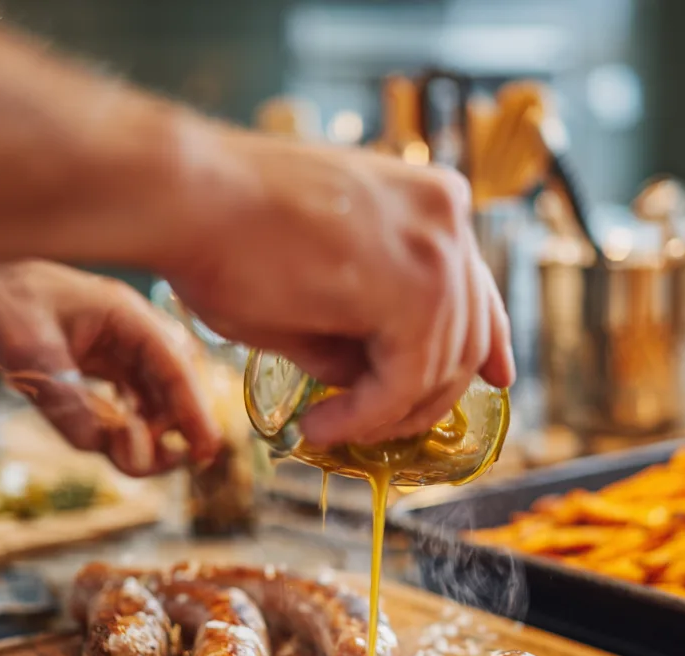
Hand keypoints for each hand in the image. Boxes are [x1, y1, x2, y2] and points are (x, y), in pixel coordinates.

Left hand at [0, 261, 220, 475]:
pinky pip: (129, 397)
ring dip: (150, 428)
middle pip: (172, 386)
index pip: (175, 369)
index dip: (194, 412)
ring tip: (135, 454)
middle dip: (171, 426)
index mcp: (126, 316)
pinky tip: (121, 437)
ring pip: (152, 395)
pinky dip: (129, 422)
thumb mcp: (28, 354)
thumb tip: (102, 448)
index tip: (206, 449)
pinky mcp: (101, 360)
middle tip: (165, 461)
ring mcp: (118, 346)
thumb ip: (67, 403)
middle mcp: (131, 332)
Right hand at [164, 135, 514, 446]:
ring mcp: (439, 249)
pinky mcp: (416, 291)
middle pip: (468, 335)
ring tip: (327, 425)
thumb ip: (368, 327)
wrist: (186, 196)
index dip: (491, 342)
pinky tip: (322, 425)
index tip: (498, 378)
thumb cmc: (231, 232)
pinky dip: (365, 415)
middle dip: (429, 395)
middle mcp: (449, 216)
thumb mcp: (325, 288)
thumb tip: (380, 383)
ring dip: (385, 413)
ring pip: (440, 368)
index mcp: (433, 201)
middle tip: (383, 429)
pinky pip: (406, 381)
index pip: (477, 288)